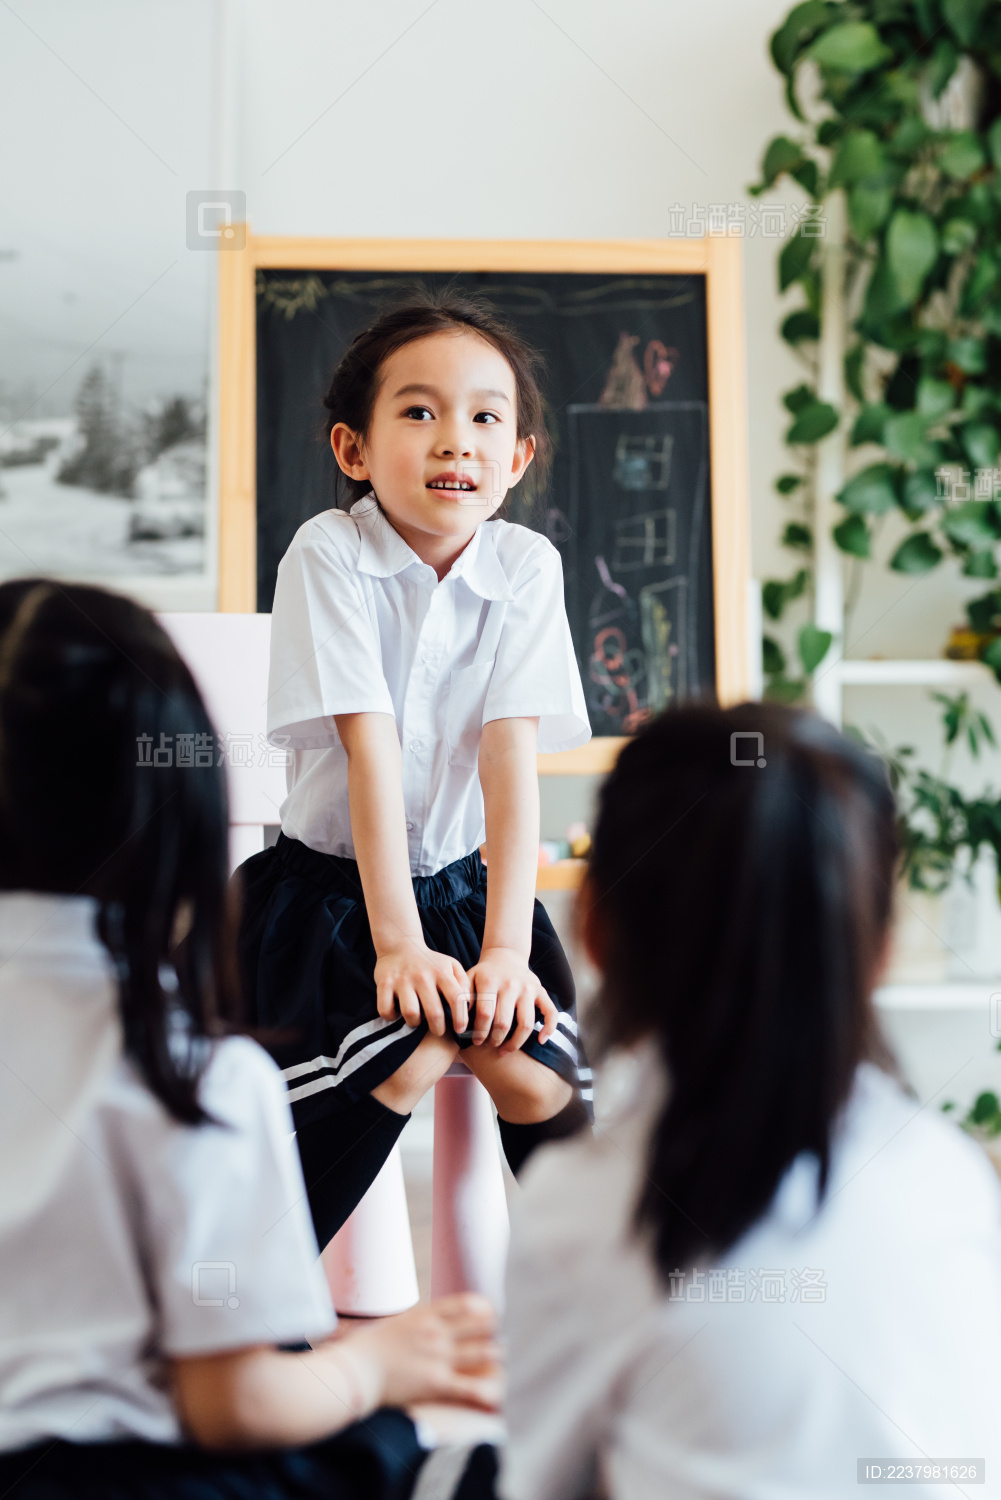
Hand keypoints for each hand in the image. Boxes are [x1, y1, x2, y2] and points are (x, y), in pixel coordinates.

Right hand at [337, 1294, 501, 1411]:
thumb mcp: (399, 1322)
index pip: (466, 1304)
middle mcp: (438, 1333)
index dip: (484, 1308)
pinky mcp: (437, 1383)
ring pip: (483, 1353)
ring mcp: (440, 1357)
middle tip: (496, 1338)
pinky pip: (470, 1387)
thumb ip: (419, 1320)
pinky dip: (487, 1391)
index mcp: (427, 1315)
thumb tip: (433, 1321)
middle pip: (481, 1326)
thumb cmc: (371, 1346)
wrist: (357, 1368)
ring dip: (494, 1357)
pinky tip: (497, 1395)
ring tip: (499, 1360)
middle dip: (492, 1332)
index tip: (490, 1314)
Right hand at [374, 945, 468, 1035]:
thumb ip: (463, 982)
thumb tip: (469, 1005)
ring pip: (410, 1014)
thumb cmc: (430, 962)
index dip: (461, 1018)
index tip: (460, 1029)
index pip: (456, 999)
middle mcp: (422, 976)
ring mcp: (402, 980)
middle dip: (438, 1028)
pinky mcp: (384, 984)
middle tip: (438, 1030)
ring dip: (414, 1023)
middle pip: (434, 1013)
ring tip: (416, 1020)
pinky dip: (391, 1016)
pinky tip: (397, 1013)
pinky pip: (386, 1010)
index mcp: (441, 972)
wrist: (400, 946)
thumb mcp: (451, 965)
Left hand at [465, 947, 557, 1049]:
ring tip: (505, 1050)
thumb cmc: (484, 974)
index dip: (479, 1032)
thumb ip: (462, 997)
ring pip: (526, 1023)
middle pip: (504, 1023)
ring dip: (515, 1043)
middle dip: (495, 1040)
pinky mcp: (541, 991)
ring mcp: (528, 988)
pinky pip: (550, 1012)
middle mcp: (511, 984)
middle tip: (489, 1046)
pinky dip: (549, 1028)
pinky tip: (541, 1041)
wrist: (505, 955)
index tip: (476, 1042)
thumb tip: (461, 1022)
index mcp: (490, 981)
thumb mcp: (468, 978)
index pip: (485, 1014)